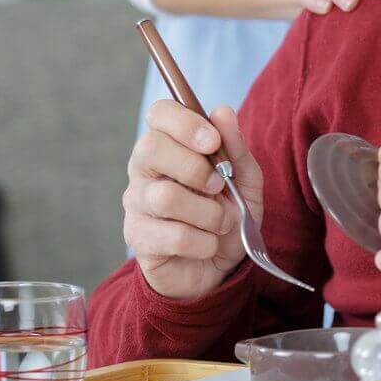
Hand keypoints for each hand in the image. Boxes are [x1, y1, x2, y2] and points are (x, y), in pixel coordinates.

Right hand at [123, 99, 263, 300]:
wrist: (217, 269)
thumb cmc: (226, 216)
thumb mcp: (244, 181)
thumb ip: (235, 148)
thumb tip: (223, 112)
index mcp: (168, 146)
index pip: (159, 113)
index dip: (185, 122)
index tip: (213, 142)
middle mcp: (144, 171)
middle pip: (151, 148)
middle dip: (196, 168)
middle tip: (219, 186)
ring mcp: (136, 205)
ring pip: (166, 197)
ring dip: (208, 213)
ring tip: (222, 222)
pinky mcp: (138, 239)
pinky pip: (174, 236)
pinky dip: (204, 242)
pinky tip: (208, 244)